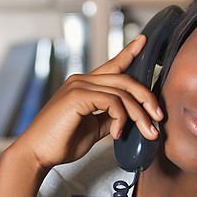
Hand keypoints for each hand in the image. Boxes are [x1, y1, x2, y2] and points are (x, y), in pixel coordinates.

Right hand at [9, 36, 163, 171]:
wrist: (38, 154)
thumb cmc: (60, 143)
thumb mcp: (93, 128)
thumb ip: (109, 117)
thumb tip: (128, 116)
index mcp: (84, 86)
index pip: (112, 65)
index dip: (128, 53)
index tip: (143, 42)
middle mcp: (81, 80)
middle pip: (125, 79)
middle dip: (146, 98)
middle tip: (158, 117)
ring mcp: (78, 86)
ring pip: (122, 92)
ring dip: (139, 114)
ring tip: (147, 132)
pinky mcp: (77, 96)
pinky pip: (112, 101)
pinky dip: (121, 118)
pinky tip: (118, 133)